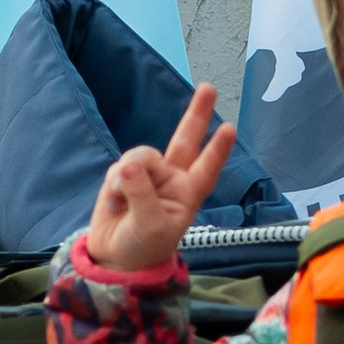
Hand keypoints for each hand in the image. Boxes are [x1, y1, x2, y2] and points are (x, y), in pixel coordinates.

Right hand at [84, 84, 238, 274]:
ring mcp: (148, 173)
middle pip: (185, 139)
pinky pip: (119, 166)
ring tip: (122, 203)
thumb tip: (130, 164)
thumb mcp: (150, 226)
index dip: (217, 150)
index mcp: (188, 193)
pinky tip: (113, 203)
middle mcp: (172, 178)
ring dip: (128, 176)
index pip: (206, 168)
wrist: (114, 256)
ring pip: (141, 155)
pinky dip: (114, 184)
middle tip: (210, 87)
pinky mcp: (124, 174)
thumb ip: (142, 195)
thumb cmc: (144, 246)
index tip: (230, 128)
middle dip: (197, 113)